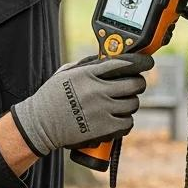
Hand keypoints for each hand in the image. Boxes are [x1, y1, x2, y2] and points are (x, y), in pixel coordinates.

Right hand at [10, 53, 151, 156]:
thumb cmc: (51, 96)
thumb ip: (88, 64)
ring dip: (130, 103)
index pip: (123, 63)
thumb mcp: (66, 72)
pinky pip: (128, 123)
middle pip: (134, 84)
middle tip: (134, 85)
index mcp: (88, 74)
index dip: (140, 61)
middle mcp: (97, 91)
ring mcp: (102, 111)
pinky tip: (118, 118)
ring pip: (133, 104)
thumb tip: (107, 58)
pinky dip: (126, 121)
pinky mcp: (104, 129)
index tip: (147, 62)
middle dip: (138, 83)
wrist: (39, 124)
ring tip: (121, 103)